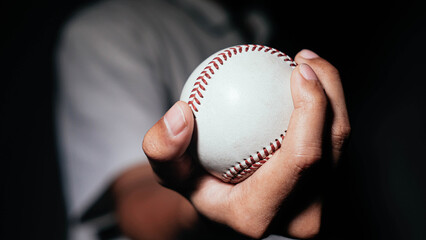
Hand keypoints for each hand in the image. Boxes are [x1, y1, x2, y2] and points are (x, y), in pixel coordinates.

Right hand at [142, 49, 349, 238]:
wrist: (223, 211)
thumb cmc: (197, 187)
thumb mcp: (168, 171)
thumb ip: (163, 147)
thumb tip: (182, 113)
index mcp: (261, 215)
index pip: (301, 159)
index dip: (311, 107)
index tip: (297, 68)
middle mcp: (300, 220)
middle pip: (334, 146)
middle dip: (330, 90)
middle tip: (304, 58)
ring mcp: (318, 207)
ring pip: (341, 142)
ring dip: (332, 94)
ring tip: (308, 64)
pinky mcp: (326, 193)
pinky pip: (336, 142)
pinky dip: (328, 108)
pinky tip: (309, 86)